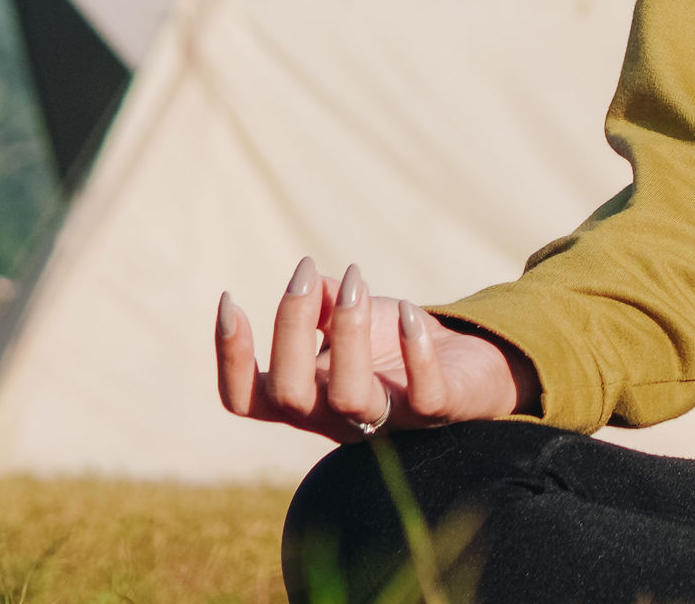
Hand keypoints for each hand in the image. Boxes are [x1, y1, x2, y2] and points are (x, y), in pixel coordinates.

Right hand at [215, 257, 528, 442]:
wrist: (464, 363)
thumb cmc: (392, 343)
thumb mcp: (349, 316)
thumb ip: (321, 304)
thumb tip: (309, 282)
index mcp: (303, 399)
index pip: (245, 399)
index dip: (230, 358)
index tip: (231, 299)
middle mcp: (334, 420)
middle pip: (290, 395)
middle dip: (291, 326)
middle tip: (307, 271)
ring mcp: (383, 422)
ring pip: (348, 397)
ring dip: (347, 331)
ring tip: (356, 279)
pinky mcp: (433, 415)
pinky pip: (423, 394)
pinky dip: (414, 348)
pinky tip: (408, 309)